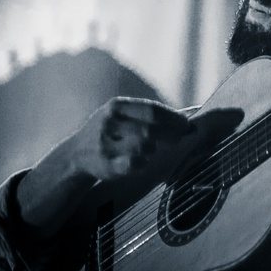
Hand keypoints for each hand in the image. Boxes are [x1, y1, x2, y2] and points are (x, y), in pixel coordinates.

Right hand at [47, 97, 196, 183]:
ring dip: (154, 149)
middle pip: (150, 130)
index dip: (174, 119)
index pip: (152, 111)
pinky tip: (141, 160)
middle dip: (170, 134)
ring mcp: (105, 144)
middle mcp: (108, 123)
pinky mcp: (104, 164)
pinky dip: (143, 163)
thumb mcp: (127, 114)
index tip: (188, 125)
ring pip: (144, 147)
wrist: (76, 153)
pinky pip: (134, 164)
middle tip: (180, 138)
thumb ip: (155, 113)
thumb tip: (194, 111)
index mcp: (116, 106)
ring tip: (152, 148)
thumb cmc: (112, 130)